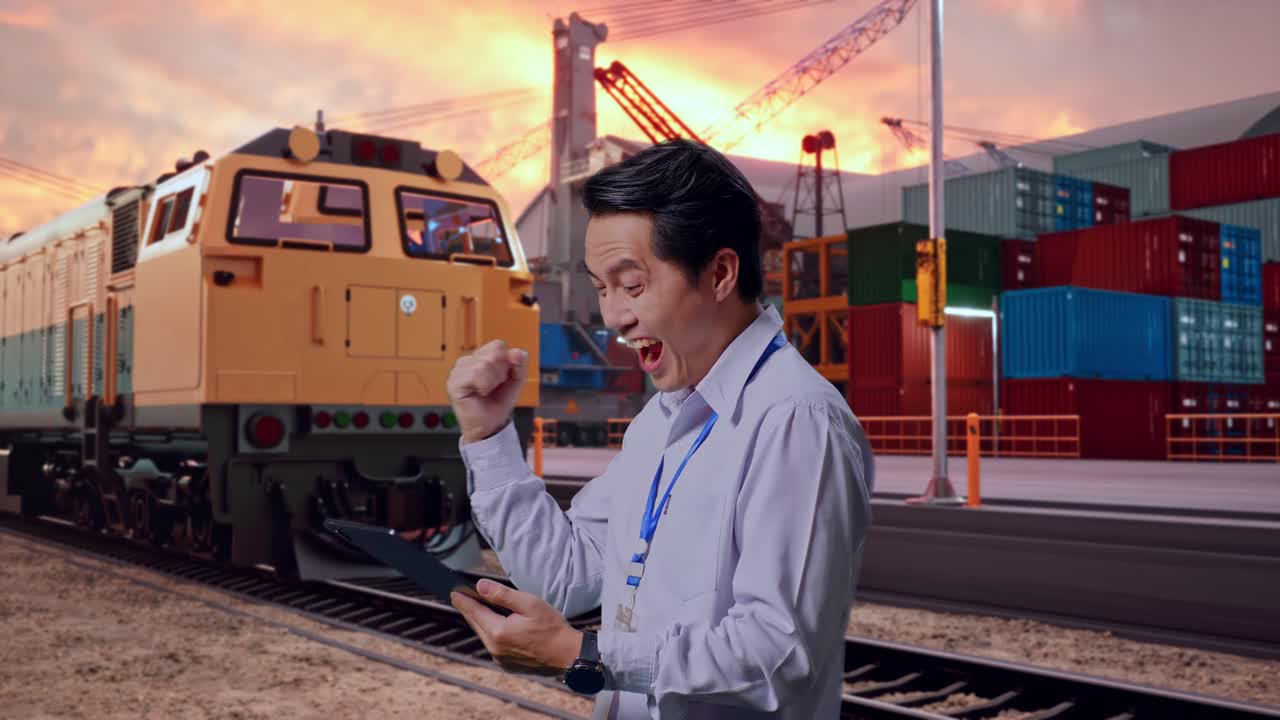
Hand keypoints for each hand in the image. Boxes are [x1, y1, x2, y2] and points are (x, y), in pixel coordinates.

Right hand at [445, 340, 529, 443]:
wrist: (490, 426)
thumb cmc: (498, 403)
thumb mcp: (516, 380)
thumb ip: (520, 364)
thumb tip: (517, 352)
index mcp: (479, 358)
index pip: (498, 345)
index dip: (507, 362)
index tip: (503, 378)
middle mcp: (466, 362)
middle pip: (493, 354)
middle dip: (500, 373)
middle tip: (493, 387)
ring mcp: (458, 371)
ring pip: (484, 364)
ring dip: (492, 381)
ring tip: (487, 391)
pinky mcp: (454, 383)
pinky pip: (475, 374)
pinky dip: (484, 386)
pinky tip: (480, 393)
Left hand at [451, 579, 581, 675]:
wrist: (567, 654)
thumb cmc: (551, 627)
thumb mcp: (528, 603)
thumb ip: (502, 595)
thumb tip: (479, 586)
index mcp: (498, 631)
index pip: (473, 611)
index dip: (462, 600)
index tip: (453, 592)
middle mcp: (495, 647)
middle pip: (476, 623)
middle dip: (470, 609)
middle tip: (464, 596)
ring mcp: (500, 658)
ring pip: (484, 635)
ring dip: (482, 621)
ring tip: (482, 608)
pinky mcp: (506, 664)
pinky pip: (493, 645)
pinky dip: (492, 633)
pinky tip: (500, 626)